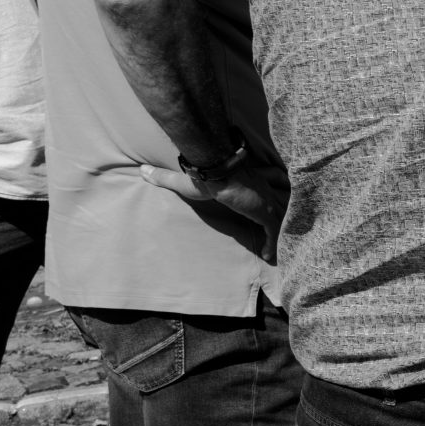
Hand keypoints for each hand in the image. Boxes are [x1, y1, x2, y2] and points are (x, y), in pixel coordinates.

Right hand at [142, 159, 289, 251]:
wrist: (215, 169)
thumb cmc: (203, 175)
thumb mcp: (184, 181)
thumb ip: (165, 177)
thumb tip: (143, 171)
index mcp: (249, 186)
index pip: (265, 194)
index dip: (267, 205)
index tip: (265, 216)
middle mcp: (262, 192)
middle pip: (279, 206)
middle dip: (280, 219)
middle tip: (277, 236)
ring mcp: (266, 202)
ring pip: (281, 219)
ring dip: (279, 234)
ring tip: (275, 251)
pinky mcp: (265, 211)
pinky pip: (274, 230)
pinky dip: (273, 243)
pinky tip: (268, 256)